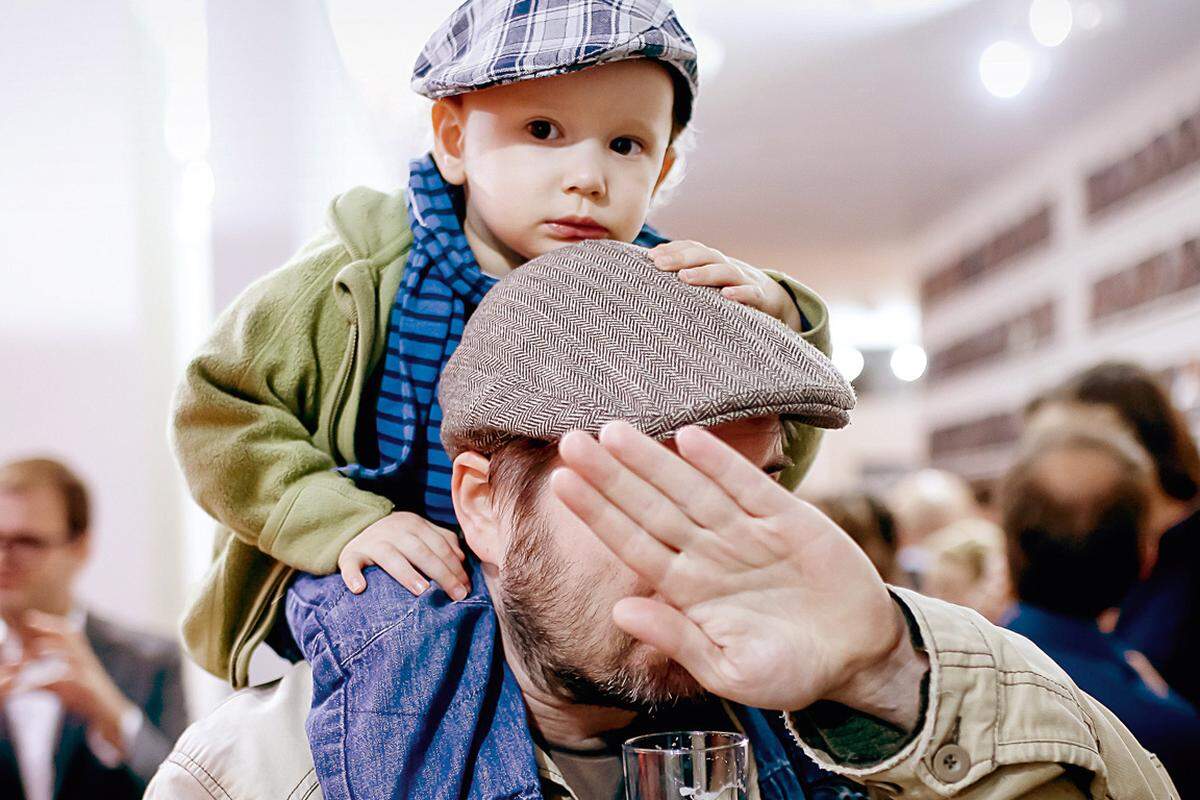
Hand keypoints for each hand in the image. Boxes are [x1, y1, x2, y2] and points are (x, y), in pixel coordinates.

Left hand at [11, 611, 136, 754]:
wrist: (110, 713)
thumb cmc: (85, 698)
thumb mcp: (60, 689)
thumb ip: (40, 683)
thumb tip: (16, 685)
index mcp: (79, 655)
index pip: (66, 632)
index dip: (49, 624)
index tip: (29, 618)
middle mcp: (85, 658)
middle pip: (70, 635)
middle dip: (49, 626)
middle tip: (28, 620)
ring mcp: (88, 671)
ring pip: (72, 652)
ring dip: (54, 648)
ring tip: (36, 648)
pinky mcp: (88, 686)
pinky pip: (70, 678)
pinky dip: (53, 679)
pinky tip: (42, 680)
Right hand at [339, 511, 469, 599]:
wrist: (357, 525)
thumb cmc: (397, 537)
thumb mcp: (420, 532)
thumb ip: (441, 541)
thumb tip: (461, 560)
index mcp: (415, 524)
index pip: (440, 545)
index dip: (455, 567)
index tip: (466, 588)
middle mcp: (394, 530)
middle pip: (421, 552)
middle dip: (441, 573)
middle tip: (455, 595)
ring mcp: (371, 542)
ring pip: (390, 556)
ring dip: (406, 574)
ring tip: (422, 591)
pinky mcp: (350, 554)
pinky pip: (350, 564)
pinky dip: (353, 575)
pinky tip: (360, 589)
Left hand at [550, 421, 925, 725]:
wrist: (858, 655)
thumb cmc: (789, 670)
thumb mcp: (732, 672)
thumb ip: (679, 640)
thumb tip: (620, 612)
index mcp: (687, 590)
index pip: (632, 544)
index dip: (597, 513)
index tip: (562, 484)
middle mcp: (708, 553)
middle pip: (650, 508)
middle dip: (610, 475)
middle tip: (570, 440)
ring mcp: (745, 532)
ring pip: (690, 489)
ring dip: (652, 459)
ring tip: (613, 431)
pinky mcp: (787, 517)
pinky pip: (748, 485)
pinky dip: (720, 462)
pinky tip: (688, 438)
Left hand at [650, 241, 802, 330]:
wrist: (776, 301)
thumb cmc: (732, 291)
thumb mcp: (712, 282)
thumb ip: (687, 275)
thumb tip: (651, 267)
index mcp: (716, 262)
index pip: (694, 248)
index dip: (673, 249)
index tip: (650, 257)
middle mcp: (730, 266)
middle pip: (706, 255)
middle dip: (682, 257)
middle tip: (659, 264)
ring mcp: (747, 281)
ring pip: (727, 271)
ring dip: (705, 273)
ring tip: (684, 277)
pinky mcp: (762, 299)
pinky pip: (752, 294)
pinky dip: (741, 293)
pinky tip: (726, 295)